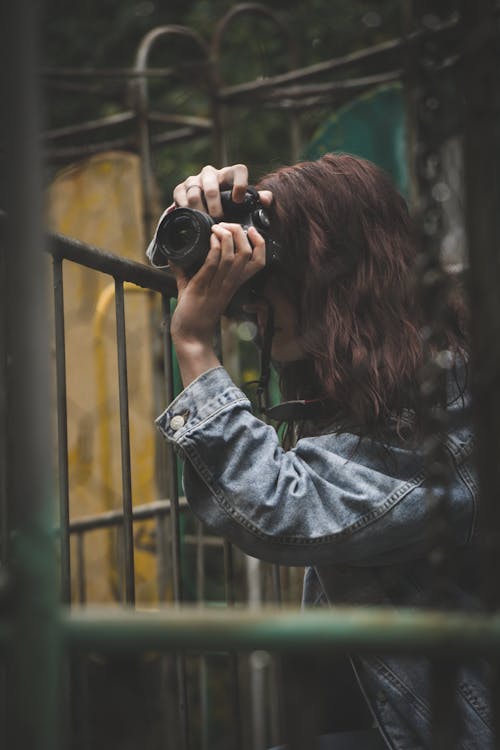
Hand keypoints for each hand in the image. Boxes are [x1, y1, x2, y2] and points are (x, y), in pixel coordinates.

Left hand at [170, 222, 265, 385]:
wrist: (190, 336)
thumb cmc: (194, 315)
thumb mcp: (194, 289)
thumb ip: (186, 273)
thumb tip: (176, 257)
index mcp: (234, 284)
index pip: (259, 261)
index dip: (260, 243)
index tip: (250, 231)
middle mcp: (230, 284)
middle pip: (248, 253)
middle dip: (240, 233)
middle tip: (226, 225)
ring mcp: (218, 286)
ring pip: (234, 256)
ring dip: (226, 237)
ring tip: (216, 229)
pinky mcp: (203, 287)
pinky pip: (214, 264)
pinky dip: (213, 248)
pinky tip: (209, 240)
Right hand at [173, 163, 272, 216]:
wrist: (203, 206)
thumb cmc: (228, 205)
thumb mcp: (243, 204)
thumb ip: (258, 200)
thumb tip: (266, 199)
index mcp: (229, 174)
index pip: (239, 171)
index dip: (240, 184)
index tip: (238, 200)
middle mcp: (211, 173)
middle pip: (211, 186)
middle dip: (215, 205)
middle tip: (218, 218)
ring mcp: (194, 180)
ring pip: (195, 193)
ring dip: (200, 209)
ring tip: (205, 222)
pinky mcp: (181, 188)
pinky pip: (181, 196)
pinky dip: (186, 208)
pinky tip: (192, 218)